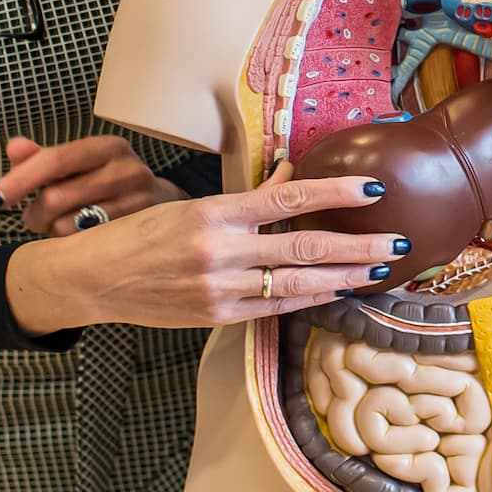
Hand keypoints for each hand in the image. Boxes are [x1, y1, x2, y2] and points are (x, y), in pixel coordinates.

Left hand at [0, 134, 181, 236]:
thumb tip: (14, 147)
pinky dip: (72, 245)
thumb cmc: (105, 183)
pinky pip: (88, 245)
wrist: (162, 206)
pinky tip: (77, 238)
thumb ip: (41, 158)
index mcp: (108, 147)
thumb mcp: (77, 165)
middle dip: (35, 213)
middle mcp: (128, 170)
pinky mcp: (141, 232)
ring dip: (53, 231)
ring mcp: (139, 203)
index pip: (56, 160)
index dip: (20, 180)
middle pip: (57, 197)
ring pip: (70, 225)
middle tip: (35, 218)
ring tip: (61, 226)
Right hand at [4, 168, 397, 334]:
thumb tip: (292, 173)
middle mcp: (220, 252)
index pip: (288, 200)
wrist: (92, 280)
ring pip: (297, 285)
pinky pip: (274, 308)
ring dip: (345, 278)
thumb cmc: (140, 234)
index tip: (373, 192)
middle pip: (305, 248)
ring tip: (380, 271)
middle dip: (359, 247)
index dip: (335, 195)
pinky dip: (310, 300)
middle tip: (399, 242)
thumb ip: (248, 197)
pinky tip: (337, 292)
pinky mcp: (216, 317)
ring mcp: (219, 289)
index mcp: (214, 214)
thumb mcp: (191, 205)